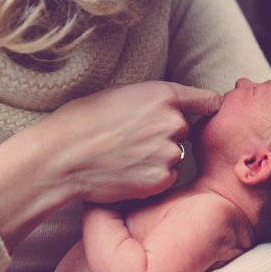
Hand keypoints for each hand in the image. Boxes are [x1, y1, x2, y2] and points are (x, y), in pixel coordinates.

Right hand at [0, 81, 220, 249]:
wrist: (61, 158)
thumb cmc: (82, 120)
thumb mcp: (119, 92)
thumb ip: (152, 98)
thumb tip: (170, 103)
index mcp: (163, 94)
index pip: (208, 100)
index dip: (205, 107)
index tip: (201, 113)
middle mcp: (172, 122)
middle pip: (185, 128)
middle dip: (167, 134)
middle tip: (134, 139)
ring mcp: (168, 152)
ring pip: (175, 154)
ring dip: (159, 157)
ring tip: (126, 156)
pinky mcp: (161, 179)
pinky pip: (167, 177)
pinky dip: (152, 177)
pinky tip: (127, 172)